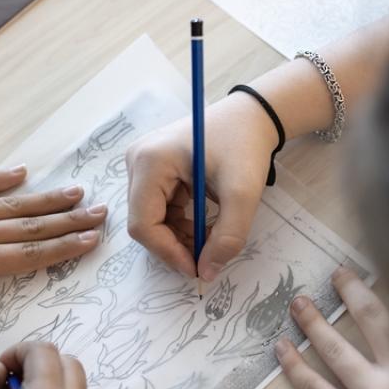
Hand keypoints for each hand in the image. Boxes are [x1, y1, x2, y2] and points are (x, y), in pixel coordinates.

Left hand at [0, 166, 105, 388]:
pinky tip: (22, 172)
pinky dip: (0, 179)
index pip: (28, 256)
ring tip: (76, 192)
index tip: (91, 240)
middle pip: (30, 227)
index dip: (62, 249)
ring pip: (11, 205)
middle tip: (100, 211)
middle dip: (68, 221)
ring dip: (45, 200)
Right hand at [126, 92, 277, 280]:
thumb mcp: (243, 194)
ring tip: (209, 239)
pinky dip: (180, 224)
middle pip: (144, 222)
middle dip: (174, 245)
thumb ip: (228, 237)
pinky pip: (159, 209)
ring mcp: (142, 165)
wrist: (251, 116)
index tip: (197, 269)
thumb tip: (207, 272)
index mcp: (150, 161)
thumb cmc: (245, 146)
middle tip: (206, 259)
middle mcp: (137, 161)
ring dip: (178, 237)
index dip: (168, 252)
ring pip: (151, 218)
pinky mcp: (153, 170)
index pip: (144, 223)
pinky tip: (202, 225)